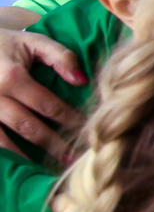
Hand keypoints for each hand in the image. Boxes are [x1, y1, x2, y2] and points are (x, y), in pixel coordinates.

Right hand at [0, 29, 84, 155]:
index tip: (88, 132)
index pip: (49, 105)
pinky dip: (3, 154)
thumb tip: (81, 80)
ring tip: (45, 170)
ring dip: (26, 158)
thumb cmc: (4, 44)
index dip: (70, 120)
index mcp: (12, 77)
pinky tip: (16, 164)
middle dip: (53, 145)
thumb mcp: (32, 42)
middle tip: (73, 160)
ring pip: (3, 141)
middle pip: (29, 127)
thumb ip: (59, 56)